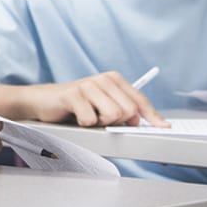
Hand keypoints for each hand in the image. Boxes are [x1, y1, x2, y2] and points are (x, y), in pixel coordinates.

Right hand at [33, 71, 167, 127]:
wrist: (43, 101)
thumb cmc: (75, 106)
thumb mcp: (102, 106)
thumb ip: (122, 111)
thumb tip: (141, 122)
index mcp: (114, 79)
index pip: (140, 100)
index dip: (152, 116)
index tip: (164, 127)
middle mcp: (104, 79)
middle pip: (129, 111)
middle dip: (118, 122)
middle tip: (101, 120)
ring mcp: (88, 85)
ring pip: (113, 115)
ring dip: (100, 123)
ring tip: (89, 117)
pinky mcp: (73, 94)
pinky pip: (90, 120)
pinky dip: (84, 124)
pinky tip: (76, 116)